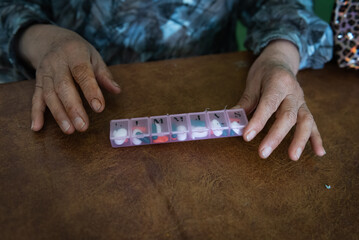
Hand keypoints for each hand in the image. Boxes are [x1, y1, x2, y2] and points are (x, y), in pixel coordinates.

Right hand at [18, 24, 120, 133]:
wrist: (51, 40)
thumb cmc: (78, 51)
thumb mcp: (94, 57)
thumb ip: (104, 75)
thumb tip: (117, 90)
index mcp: (74, 53)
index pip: (82, 73)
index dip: (90, 91)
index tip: (99, 108)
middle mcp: (56, 63)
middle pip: (63, 87)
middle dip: (73, 108)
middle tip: (83, 126)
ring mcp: (45, 73)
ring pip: (49, 94)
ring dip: (58, 114)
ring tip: (69, 130)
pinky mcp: (38, 82)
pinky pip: (35, 98)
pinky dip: (36, 113)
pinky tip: (37, 127)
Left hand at [234, 40, 325, 160]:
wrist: (281, 60)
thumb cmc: (264, 72)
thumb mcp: (252, 83)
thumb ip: (244, 104)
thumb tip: (232, 123)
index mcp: (278, 83)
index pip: (268, 105)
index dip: (258, 121)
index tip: (247, 136)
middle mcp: (293, 92)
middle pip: (287, 116)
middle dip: (276, 136)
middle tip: (263, 153)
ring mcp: (301, 101)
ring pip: (305, 121)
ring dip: (299, 140)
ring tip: (293, 157)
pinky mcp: (305, 108)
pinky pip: (313, 124)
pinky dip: (316, 139)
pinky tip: (319, 152)